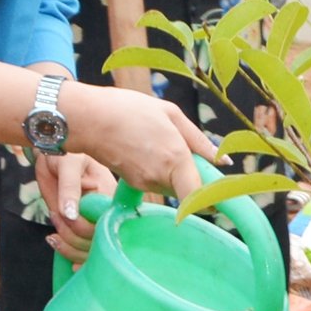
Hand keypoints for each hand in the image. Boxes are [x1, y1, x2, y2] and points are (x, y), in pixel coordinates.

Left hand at [36, 152, 117, 264]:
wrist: (54, 151)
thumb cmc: (64, 153)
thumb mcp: (67, 163)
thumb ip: (70, 188)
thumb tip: (71, 214)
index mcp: (109, 195)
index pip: (106, 224)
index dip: (86, 227)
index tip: (67, 217)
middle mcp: (106, 212)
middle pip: (96, 241)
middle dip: (72, 233)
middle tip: (56, 213)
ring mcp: (94, 221)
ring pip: (88, 250)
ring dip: (66, 242)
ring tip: (54, 218)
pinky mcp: (81, 227)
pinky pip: (81, 250)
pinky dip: (67, 252)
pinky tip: (55, 242)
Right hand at [59, 81, 213, 203]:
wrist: (87, 119)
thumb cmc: (129, 110)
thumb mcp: (170, 114)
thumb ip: (199, 140)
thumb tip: (222, 160)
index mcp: (175, 158)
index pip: (199, 198)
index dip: (213, 201)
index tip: (220, 194)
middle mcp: (160, 177)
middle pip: (189, 190)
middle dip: (196, 178)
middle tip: (194, 155)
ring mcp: (145, 183)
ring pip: (173, 185)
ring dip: (177, 172)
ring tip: (164, 143)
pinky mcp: (133, 183)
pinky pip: (157, 181)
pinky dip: (160, 170)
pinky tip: (150, 147)